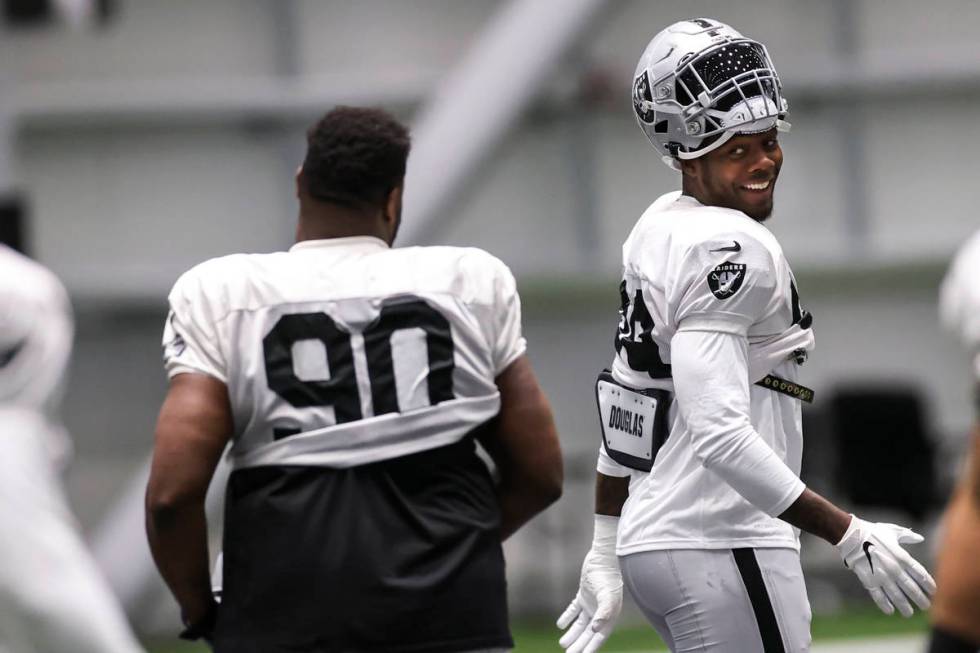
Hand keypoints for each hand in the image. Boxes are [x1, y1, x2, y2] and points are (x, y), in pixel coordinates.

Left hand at [557, 515, 621, 652]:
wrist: (604, 558)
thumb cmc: (608, 577)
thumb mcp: (608, 596)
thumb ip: (604, 613)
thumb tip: (595, 630)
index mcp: (609, 616)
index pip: (599, 637)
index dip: (590, 648)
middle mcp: (601, 612)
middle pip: (588, 633)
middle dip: (579, 644)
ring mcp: (592, 603)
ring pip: (581, 623)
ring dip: (572, 633)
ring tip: (563, 644)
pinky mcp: (583, 594)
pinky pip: (574, 609)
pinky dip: (568, 617)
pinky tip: (560, 625)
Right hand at [835, 515, 935, 616]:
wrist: (851, 535)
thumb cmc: (872, 532)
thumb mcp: (892, 531)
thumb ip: (907, 536)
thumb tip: (921, 538)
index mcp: (902, 556)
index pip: (920, 574)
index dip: (928, 584)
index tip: (933, 592)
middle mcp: (895, 569)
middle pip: (911, 588)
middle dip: (920, 599)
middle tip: (925, 606)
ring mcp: (882, 576)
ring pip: (897, 596)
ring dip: (904, 606)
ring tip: (909, 613)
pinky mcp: (869, 580)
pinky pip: (878, 596)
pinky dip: (884, 605)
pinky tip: (890, 611)